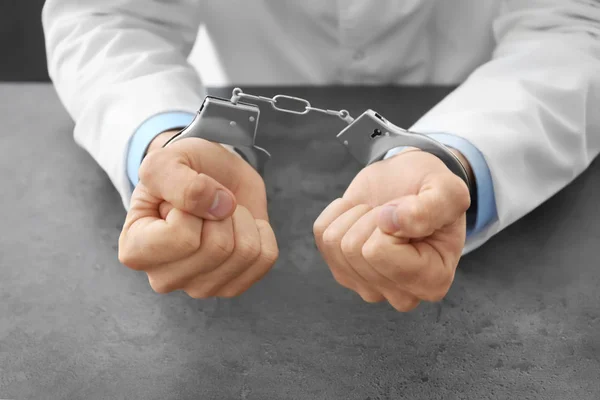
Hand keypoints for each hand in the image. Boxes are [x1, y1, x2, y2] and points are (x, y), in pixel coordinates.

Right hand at [119, 132, 278, 297]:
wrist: (208, 176)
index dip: (194, 204)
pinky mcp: (232, 286)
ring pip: (246, 253)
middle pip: (218, 248)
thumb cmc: (181, 170)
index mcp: (135, 250)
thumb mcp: (166, 161)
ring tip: (219, 212)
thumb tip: (221, 207)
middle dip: (222, 210)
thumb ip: (180, 181)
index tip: (183, 194)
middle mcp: (163, 277)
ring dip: (240, 219)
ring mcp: (199, 287)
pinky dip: (261, 230)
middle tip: (206, 203)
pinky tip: (239, 225)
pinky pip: (265, 257)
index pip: (182, 237)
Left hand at [313, 149, 470, 310]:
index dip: (387, 220)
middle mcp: (402, 295)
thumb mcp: (447, 190)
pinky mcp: (345, 272)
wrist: (411, 184)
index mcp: (434, 281)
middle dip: (371, 218)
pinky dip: (340, 212)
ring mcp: (369, 288)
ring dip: (356, 215)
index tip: (408, 212)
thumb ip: (431, 207)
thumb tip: (391, 222)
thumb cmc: (432, 190)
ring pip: (336, 244)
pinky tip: (364, 214)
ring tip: (381, 214)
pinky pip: (322, 235)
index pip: (379, 252)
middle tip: (394, 213)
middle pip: (355, 251)